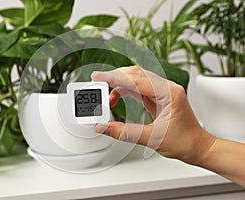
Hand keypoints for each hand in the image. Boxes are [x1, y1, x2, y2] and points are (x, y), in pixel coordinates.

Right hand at [91, 66, 215, 164]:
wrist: (198, 147)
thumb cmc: (185, 141)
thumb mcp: (152, 138)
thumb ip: (125, 132)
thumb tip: (104, 127)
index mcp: (168, 93)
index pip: (136, 80)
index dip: (115, 78)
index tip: (99, 77)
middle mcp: (166, 88)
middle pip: (135, 74)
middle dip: (115, 77)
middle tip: (97, 82)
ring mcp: (162, 91)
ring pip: (136, 79)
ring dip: (119, 84)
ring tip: (106, 95)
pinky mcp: (158, 97)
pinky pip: (138, 88)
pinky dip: (125, 90)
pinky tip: (116, 98)